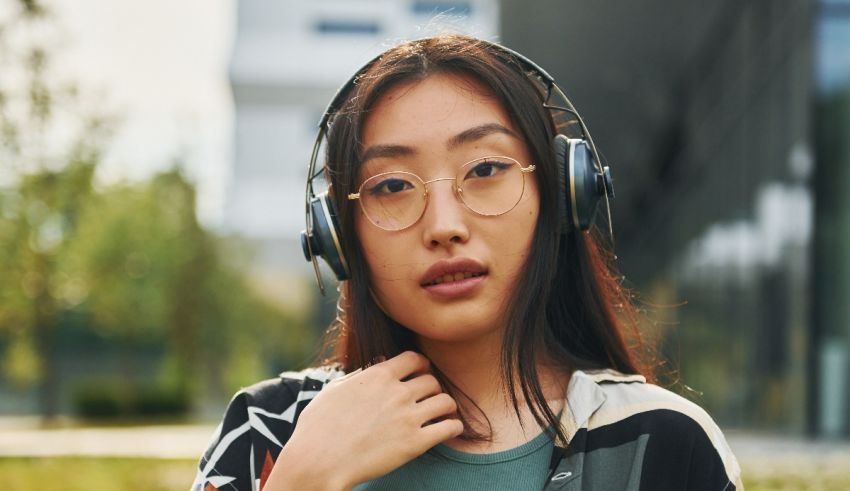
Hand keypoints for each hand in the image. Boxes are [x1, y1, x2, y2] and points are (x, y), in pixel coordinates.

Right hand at [264, 351, 462, 489]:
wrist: (318, 462)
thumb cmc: (318, 428)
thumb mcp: (335, 391)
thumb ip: (360, 376)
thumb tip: (380, 363)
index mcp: (378, 376)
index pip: (415, 359)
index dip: (420, 366)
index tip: (419, 375)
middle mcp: (397, 392)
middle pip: (432, 380)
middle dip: (430, 389)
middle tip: (426, 400)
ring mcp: (408, 417)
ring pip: (446, 401)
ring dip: (444, 406)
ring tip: (439, 414)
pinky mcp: (416, 443)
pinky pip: (450, 427)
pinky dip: (452, 427)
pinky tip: (446, 430)